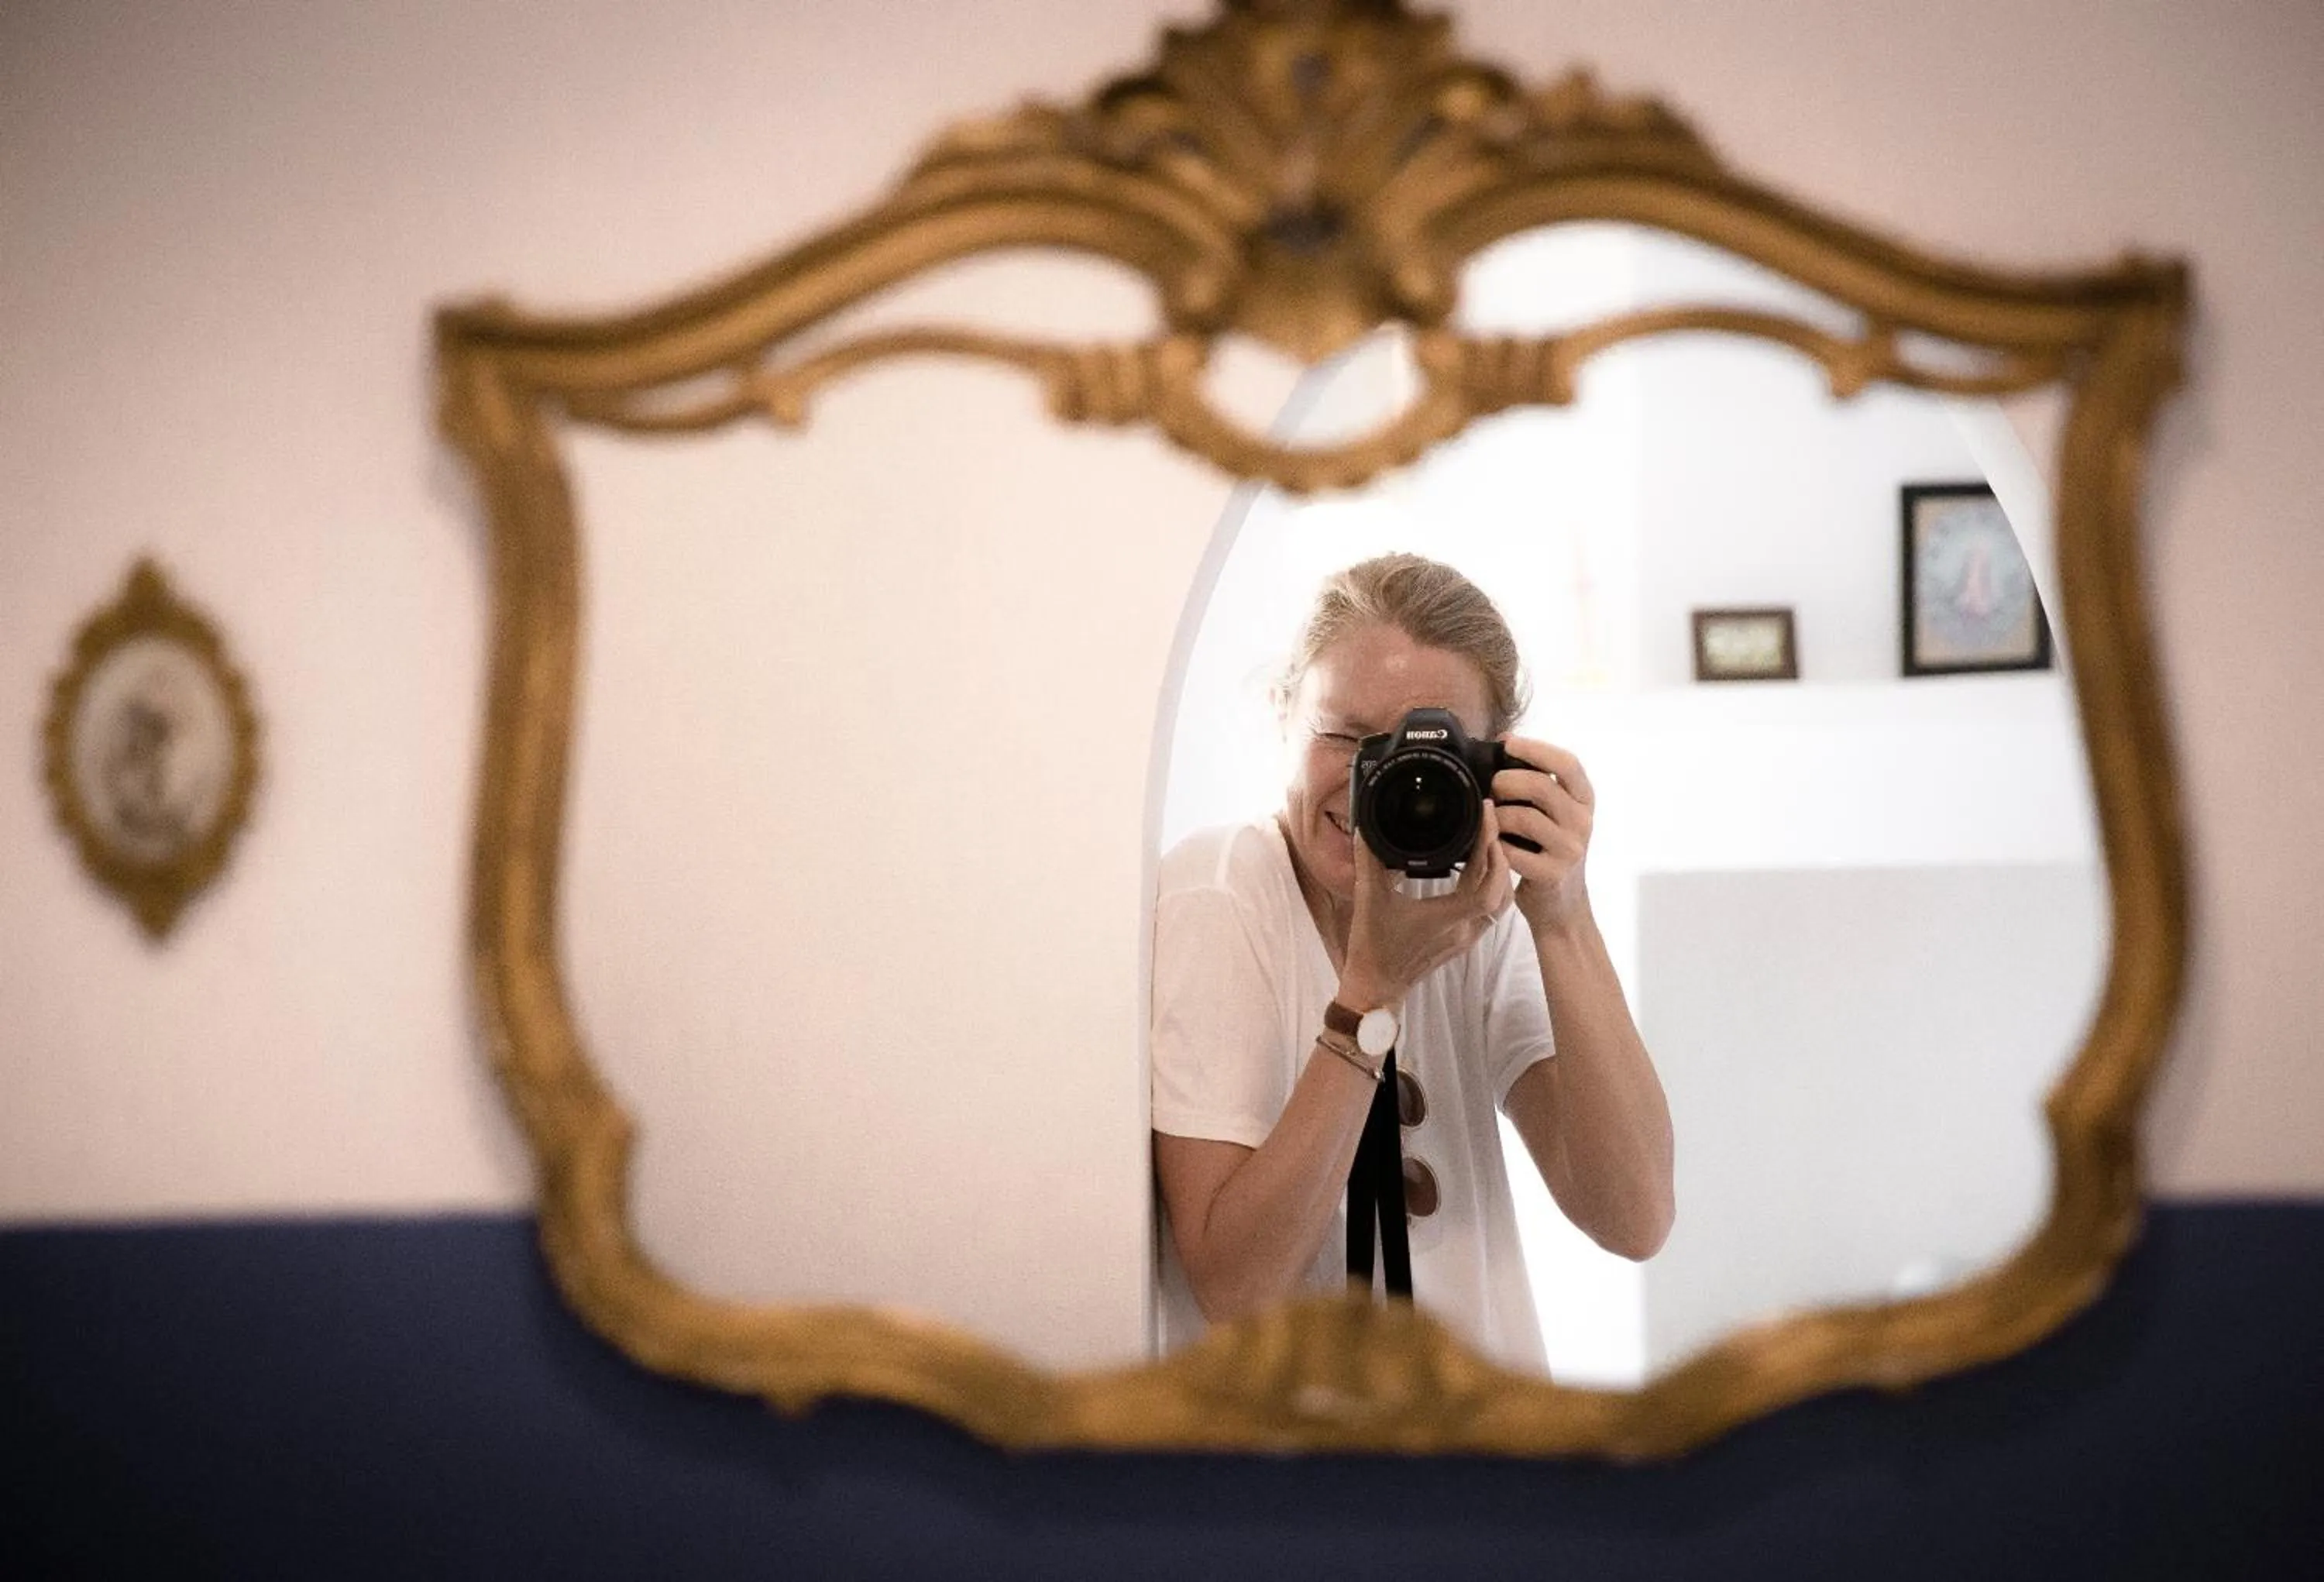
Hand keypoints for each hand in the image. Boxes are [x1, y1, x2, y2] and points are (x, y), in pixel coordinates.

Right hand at [1339, 802, 1513, 1007]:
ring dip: (1502, 872)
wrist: (1376, 986)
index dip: (1492, 851)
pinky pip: (1491, 911)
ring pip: (1502, 902)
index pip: (1485, 883)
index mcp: (1446, 919)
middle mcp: (1464, 930)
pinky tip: (1482, 870)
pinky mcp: (1463, 941)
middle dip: (1500, 854)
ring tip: (1490, 842)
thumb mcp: (1368, 899)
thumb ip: (1368, 861)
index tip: (1486, 820)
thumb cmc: (1372, 948)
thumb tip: (1366, 829)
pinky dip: (1494, 888)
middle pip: (1502, 889)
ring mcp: (1466, 938)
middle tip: (1490, 823)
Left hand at [1492, 737, 1594, 935]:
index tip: (1507, 742)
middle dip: (1505, 781)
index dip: (1536, 748)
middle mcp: (1583, 822)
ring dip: (1496, 815)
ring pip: (1523, 817)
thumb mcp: (1554, 813)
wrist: (1561, 904)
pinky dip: (1495, 844)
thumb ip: (1537, 780)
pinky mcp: (1552, 874)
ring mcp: (1570, 849)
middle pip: (1540, 786)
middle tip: (1490, 787)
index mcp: (1584, 800)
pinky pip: (1512, 850)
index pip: (1567, 763)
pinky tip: (1493, 844)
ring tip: (1490, 819)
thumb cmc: (1549, 850)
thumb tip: (1505, 740)